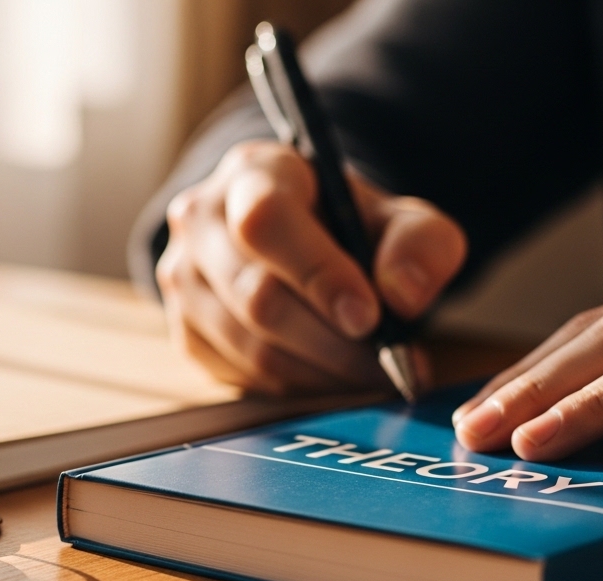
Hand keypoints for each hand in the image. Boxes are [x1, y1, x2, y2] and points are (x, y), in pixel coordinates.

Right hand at [156, 140, 465, 394]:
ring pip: (251, 347)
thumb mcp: (397, 216)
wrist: (295, 242)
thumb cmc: (346, 226)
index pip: (266, 220)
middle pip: (258, 296)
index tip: (369, 317)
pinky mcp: (185, 331)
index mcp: (252, 172)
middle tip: (389, 365)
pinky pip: (242, 376)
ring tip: (371, 375)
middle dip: (334, 342)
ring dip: (322, 373)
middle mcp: (200, 220)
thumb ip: (420, 243)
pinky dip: (298, 387)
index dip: (317, 273)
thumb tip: (402, 295)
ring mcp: (183, 279)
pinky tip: (332, 375)